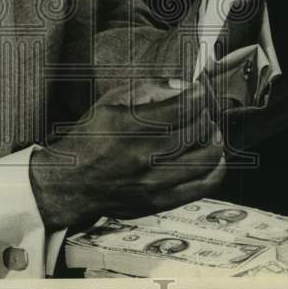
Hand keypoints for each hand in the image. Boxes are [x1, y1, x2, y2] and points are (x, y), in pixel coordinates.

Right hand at [29, 79, 225, 230]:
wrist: (71, 182)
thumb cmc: (90, 138)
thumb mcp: (109, 102)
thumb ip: (146, 90)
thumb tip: (182, 86)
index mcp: (130, 127)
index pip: (183, 107)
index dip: (199, 95)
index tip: (200, 91)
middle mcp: (144, 155)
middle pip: (197, 130)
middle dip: (205, 114)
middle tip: (202, 109)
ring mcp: (154, 182)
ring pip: (206, 157)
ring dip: (212, 138)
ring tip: (207, 131)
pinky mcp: (160, 202)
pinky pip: (203, 185)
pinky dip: (215, 167)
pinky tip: (212, 156)